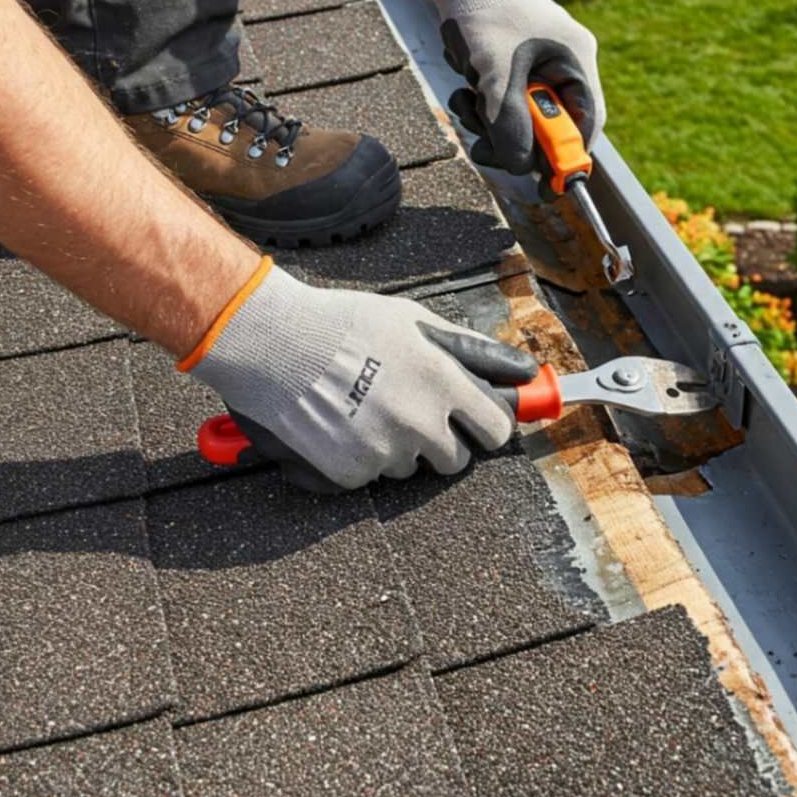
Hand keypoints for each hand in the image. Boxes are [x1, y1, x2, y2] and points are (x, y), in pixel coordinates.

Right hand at [186, 261, 537, 491]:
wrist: (274, 343)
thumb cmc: (347, 324)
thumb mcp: (417, 322)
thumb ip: (474, 351)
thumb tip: (523, 371)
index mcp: (444, 384)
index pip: (496, 430)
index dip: (488, 425)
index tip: (478, 420)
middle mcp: (421, 424)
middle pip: (456, 459)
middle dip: (443, 441)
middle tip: (413, 411)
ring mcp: (385, 453)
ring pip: (410, 467)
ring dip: (398, 446)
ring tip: (365, 407)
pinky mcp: (350, 473)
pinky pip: (371, 475)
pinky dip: (360, 456)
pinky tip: (340, 424)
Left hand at [425, 0, 604, 195]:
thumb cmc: (484, 11)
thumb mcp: (494, 73)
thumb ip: (509, 122)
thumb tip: (519, 167)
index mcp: (575, 59)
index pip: (587, 121)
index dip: (568, 156)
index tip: (546, 184)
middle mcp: (566, 62)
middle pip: (553, 123)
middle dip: (517, 138)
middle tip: (485, 148)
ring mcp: (543, 63)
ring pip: (526, 115)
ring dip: (494, 121)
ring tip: (465, 103)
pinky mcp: (518, 64)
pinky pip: (509, 100)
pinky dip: (486, 104)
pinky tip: (465, 90)